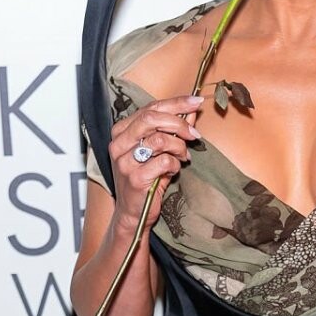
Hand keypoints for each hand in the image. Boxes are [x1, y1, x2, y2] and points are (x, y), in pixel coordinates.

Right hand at [106, 94, 203, 231]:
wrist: (133, 213)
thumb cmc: (146, 179)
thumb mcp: (158, 151)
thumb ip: (172, 130)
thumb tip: (190, 112)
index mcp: (121, 132)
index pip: (150, 109)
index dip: (176, 103)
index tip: (196, 102)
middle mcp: (119, 144)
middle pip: (152, 119)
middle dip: (179, 124)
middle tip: (194, 134)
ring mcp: (125, 161)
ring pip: (160, 140)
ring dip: (179, 148)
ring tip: (183, 157)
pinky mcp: (135, 178)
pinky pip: (164, 162)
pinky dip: (175, 164)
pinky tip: (173, 171)